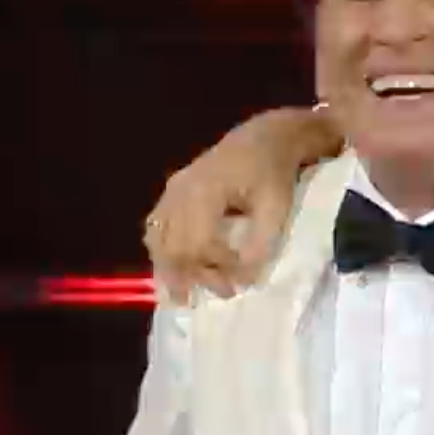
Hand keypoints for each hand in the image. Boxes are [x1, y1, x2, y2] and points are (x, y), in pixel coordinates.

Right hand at [142, 106, 337, 300]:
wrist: (265, 138)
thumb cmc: (274, 172)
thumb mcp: (276, 208)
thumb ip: (260, 244)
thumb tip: (245, 279)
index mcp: (204, 192)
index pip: (198, 243)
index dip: (217, 266)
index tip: (242, 278)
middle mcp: (180, 191)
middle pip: (173, 245)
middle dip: (194, 274)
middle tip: (222, 293)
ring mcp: (172, 189)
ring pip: (158, 238)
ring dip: (170, 268)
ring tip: (182, 296)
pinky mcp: (173, 191)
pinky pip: (156, 226)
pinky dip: (162, 251)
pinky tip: (172, 270)